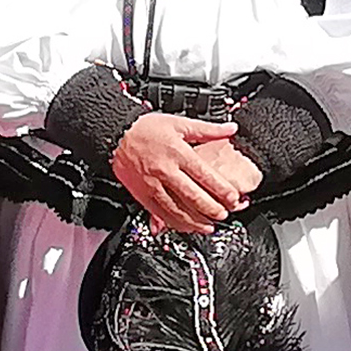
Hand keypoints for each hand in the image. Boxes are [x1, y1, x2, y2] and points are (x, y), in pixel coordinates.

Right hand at [113, 112, 256, 233]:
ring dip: (194, 221)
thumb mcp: (179, 123)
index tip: (234, 198)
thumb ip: (207, 129)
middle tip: (224, 215)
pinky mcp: (142, 195)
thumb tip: (230, 129)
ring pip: (176, 209)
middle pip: (192, 196)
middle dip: (211, 209)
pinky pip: (160, 213)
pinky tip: (185, 227)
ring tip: (208, 227)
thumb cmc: (146, 128)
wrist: (116, 134)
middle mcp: (165, 171)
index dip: (221, 189)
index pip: (204, 175)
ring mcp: (153, 185)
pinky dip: (174, 223)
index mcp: (177, 153)